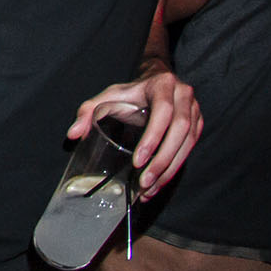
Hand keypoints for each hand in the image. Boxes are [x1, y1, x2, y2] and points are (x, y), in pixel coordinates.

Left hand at [69, 65, 201, 196]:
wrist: (156, 81)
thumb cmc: (130, 91)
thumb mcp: (108, 95)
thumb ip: (88, 111)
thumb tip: (73, 134)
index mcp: (163, 85)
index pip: (163, 113)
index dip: (153, 138)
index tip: (138, 161)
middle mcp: (184, 97)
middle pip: (180, 132)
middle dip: (162, 161)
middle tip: (144, 182)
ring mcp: (195, 112)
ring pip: (188, 144)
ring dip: (169, 170)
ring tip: (150, 189)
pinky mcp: (198, 125)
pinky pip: (190, 150)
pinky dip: (174, 168)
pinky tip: (159, 183)